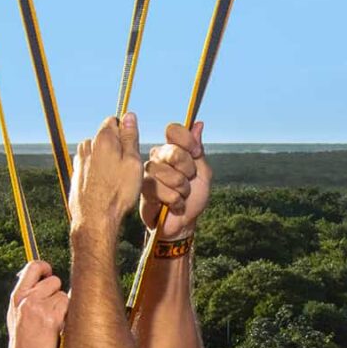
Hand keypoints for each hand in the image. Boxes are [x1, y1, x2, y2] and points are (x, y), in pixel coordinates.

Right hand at [5, 258, 67, 347]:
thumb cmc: (23, 341)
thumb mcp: (15, 315)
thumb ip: (25, 297)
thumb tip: (37, 280)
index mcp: (17, 297)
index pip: (33, 267)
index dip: (44, 266)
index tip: (48, 272)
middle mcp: (27, 299)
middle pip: (53, 280)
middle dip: (56, 292)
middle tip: (52, 307)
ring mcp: (40, 307)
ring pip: (63, 295)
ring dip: (62, 308)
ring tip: (51, 323)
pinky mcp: (52, 317)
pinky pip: (68, 306)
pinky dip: (66, 317)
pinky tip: (56, 328)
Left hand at [66, 112, 143, 248]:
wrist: (94, 220)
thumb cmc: (117, 194)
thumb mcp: (133, 163)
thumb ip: (130, 137)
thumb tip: (130, 116)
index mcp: (103, 139)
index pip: (114, 121)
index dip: (125, 132)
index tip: (131, 148)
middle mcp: (87, 146)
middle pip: (104, 137)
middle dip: (115, 147)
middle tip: (125, 168)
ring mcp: (79, 161)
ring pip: (96, 152)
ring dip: (105, 160)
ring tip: (114, 180)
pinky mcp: (75, 175)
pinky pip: (89, 167)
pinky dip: (97, 173)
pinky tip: (104, 187)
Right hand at [140, 120, 210, 240]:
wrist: (184, 223)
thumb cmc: (194, 198)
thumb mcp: (203, 173)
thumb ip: (198, 150)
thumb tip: (199, 124)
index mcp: (172, 149)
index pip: (174, 130)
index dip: (187, 141)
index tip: (196, 154)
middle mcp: (157, 158)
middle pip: (173, 152)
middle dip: (187, 171)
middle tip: (188, 181)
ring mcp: (148, 173)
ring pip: (168, 174)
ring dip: (181, 190)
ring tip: (181, 196)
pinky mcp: (142, 189)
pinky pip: (161, 190)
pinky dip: (174, 201)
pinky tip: (172, 205)